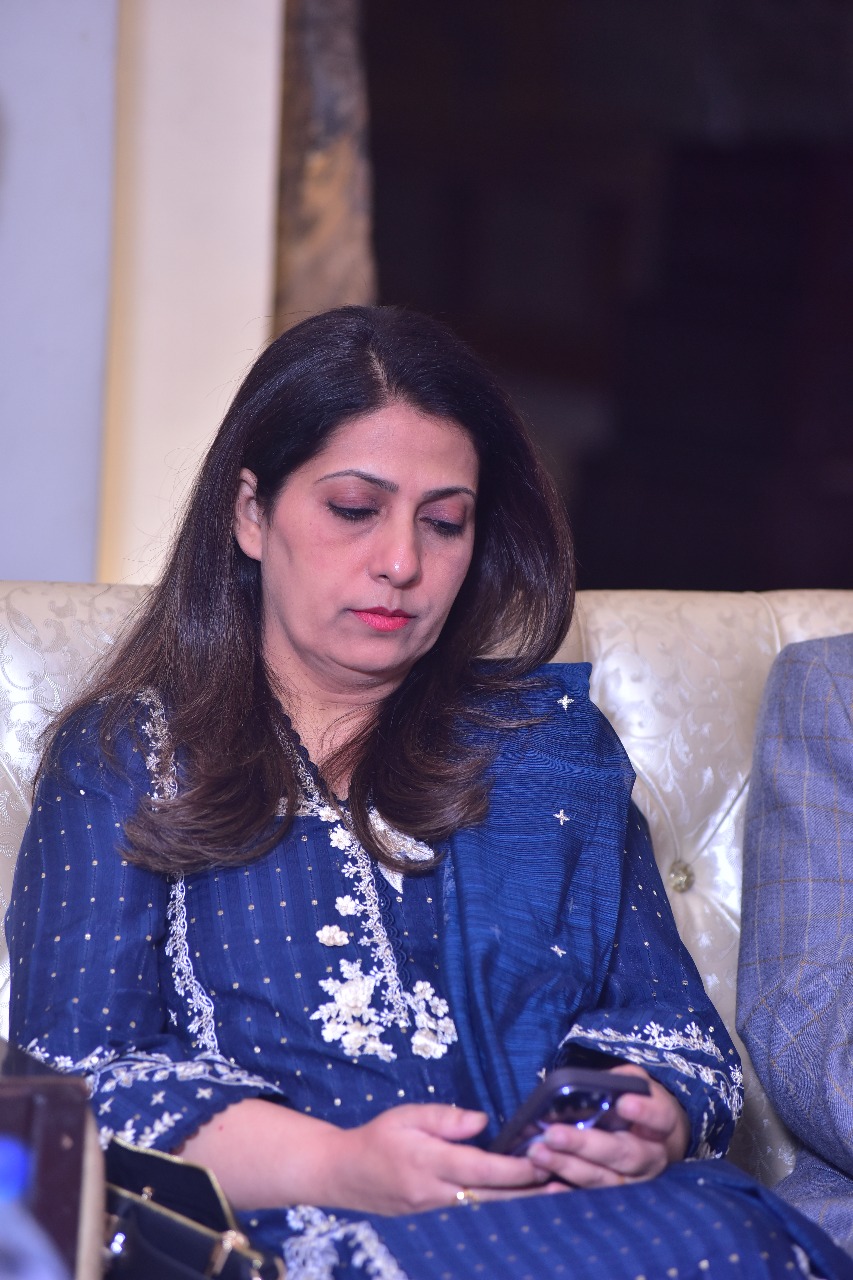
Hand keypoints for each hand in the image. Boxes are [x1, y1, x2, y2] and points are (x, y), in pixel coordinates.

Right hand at [325, 1104, 557, 1215]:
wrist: (343, 1175)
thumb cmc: (377, 1137)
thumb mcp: (406, 1115)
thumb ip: (444, 1118)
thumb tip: (482, 1122)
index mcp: (427, 1162)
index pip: (480, 1169)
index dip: (514, 1168)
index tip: (542, 1159)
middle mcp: (434, 1192)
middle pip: (491, 1196)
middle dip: (529, 1191)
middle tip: (565, 1182)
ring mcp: (435, 1210)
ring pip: (485, 1208)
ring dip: (519, 1201)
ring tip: (554, 1191)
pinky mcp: (435, 1217)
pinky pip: (473, 1211)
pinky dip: (499, 1204)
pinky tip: (520, 1198)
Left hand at [525, 1065, 688, 1189]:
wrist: (645, 1140)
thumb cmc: (631, 1104)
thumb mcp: (630, 1085)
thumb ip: (616, 1081)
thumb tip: (586, 1083)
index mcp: (659, 1127)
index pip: (660, 1119)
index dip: (645, 1113)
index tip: (624, 1103)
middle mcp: (651, 1159)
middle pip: (623, 1154)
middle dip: (586, 1145)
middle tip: (554, 1134)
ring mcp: (633, 1183)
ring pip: (603, 1179)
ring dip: (568, 1167)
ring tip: (539, 1152)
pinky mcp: (614, 1200)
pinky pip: (590, 1199)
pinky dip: (568, 1193)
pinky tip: (549, 1185)